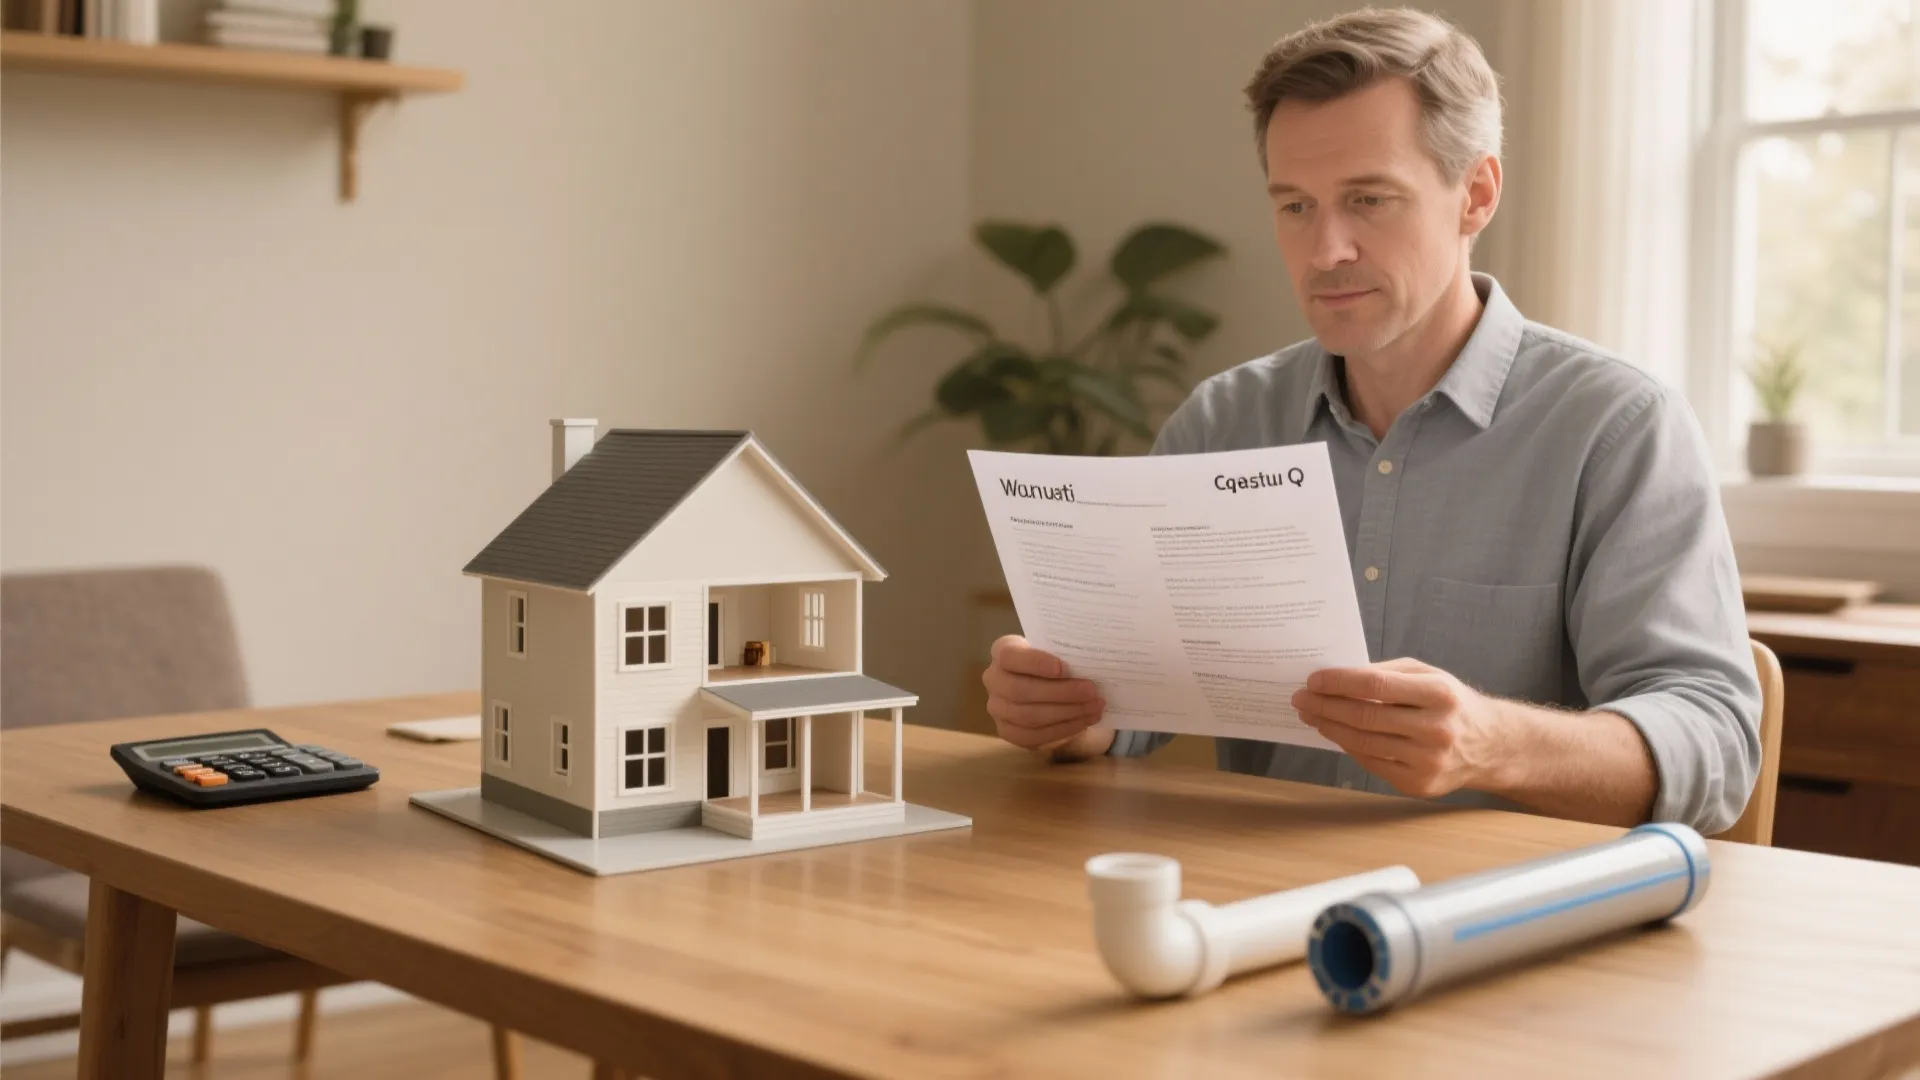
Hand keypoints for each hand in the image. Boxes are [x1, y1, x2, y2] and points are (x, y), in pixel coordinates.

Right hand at [982, 635, 1108, 755]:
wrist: (1049, 685)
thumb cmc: (1055, 661)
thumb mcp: (1057, 651)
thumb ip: (1067, 654)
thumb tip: (1090, 665)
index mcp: (1003, 650)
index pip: (1009, 655)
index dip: (1035, 662)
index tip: (1064, 668)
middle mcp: (993, 678)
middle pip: (1020, 690)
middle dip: (1060, 693)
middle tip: (1091, 691)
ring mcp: (997, 707)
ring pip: (1028, 716)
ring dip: (1066, 713)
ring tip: (1094, 707)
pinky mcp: (1007, 730)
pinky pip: (1033, 736)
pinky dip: (1062, 730)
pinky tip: (1084, 722)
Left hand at [1290, 658, 1507, 797]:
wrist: (1490, 745)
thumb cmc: (1450, 703)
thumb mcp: (1427, 675)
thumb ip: (1385, 674)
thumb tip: (1337, 677)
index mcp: (1439, 694)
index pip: (1375, 686)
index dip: (1338, 682)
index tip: (1313, 680)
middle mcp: (1436, 729)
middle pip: (1364, 717)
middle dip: (1325, 706)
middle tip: (1301, 698)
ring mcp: (1428, 761)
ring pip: (1363, 744)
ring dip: (1330, 728)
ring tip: (1312, 715)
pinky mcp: (1419, 784)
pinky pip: (1372, 764)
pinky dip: (1349, 747)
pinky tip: (1335, 734)